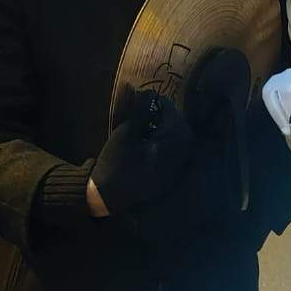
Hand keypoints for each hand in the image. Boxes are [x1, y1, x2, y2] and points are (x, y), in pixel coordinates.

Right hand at [88, 93, 192, 214]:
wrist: (106, 194)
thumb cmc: (113, 162)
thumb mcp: (125, 134)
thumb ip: (140, 114)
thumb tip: (148, 95)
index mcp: (163, 149)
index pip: (174, 122)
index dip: (167, 108)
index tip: (156, 100)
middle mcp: (174, 161)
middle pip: (184, 134)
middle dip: (174, 119)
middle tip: (159, 112)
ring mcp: (173, 173)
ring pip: (184, 147)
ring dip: (175, 132)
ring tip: (158, 126)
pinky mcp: (168, 180)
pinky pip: (179, 159)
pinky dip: (174, 147)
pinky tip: (159, 143)